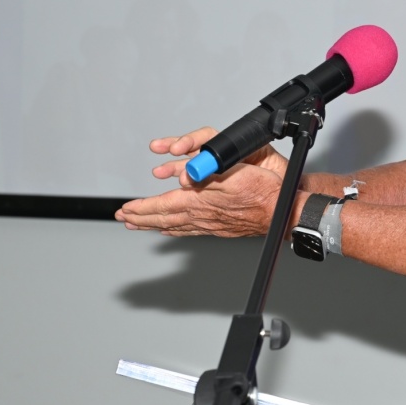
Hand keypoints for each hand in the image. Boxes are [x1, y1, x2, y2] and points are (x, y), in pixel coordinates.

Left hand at [116, 126, 289, 236]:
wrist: (281, 211)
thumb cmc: (262, 192)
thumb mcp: (234, 174)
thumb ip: (206, 174)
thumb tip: (183, 177)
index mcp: (201, 201)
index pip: (163, 206)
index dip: (142, 207)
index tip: (126, 208)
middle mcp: (201, 215)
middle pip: (164, 218)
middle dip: (141, 217)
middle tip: (124, 217)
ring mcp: (209, 224)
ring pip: (173, 225)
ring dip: (153, 224)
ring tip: (138, 225)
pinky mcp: (218, 227)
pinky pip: (188, 230)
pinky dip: (174, 229)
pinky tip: (170, 230)